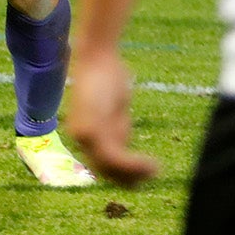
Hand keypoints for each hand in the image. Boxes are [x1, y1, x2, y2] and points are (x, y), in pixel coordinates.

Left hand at [67, 47, 160, 187]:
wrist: (97, 56)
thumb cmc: (107, 78)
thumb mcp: (112, 108)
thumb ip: (114, 128)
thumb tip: (122, 145)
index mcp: (82, 132)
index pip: (101, 164)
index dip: (122, 174)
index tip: (141, 176)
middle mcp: (78, 137)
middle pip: (106, 170)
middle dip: (129, 178)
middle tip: (152, 174)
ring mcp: (84, 135)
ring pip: (111, 168)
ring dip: (136, 173)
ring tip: (156, 169)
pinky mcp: (92, 130)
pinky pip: (115, 158)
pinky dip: (135, 165)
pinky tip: (152, 164)